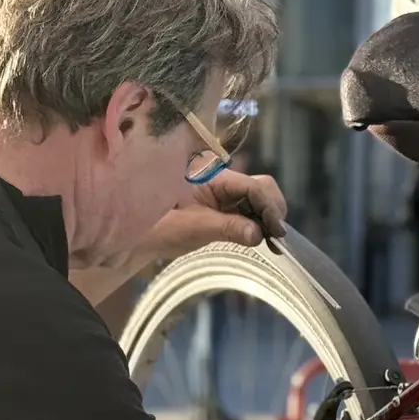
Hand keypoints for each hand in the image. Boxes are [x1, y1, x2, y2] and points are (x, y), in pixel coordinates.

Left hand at [146, 170, 287, 260]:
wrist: (140, 237)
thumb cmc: (161, 228)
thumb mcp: (195, 228)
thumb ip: (228, 228)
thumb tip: (258, 234)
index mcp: (213, 177)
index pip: (252, 186)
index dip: (269, 207)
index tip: (277, 232)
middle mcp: (222, 180)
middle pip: (261, 188)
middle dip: (272, 210)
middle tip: (276, 238)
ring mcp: (224, 194)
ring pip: (259, 200)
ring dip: (268, 219)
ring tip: (272, 243)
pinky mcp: (224, 208)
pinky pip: (250, 211)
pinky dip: (259, 224)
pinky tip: (263, 239)